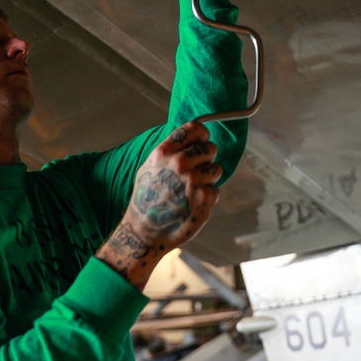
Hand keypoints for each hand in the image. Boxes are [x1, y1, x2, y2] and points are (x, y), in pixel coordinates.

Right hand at [97, 122, 222, 289]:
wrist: (143, 231)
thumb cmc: (147, 199)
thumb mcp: (149, 167)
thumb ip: (169, 151)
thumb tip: (189, 138)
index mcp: (164, 152)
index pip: (196, 129)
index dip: (202, 136)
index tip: (201, 143)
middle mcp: (179, 163)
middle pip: (210, 148)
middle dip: (206, 160)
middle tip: (194, 175)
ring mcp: (193, 180)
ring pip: (217, 169)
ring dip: (208, 180)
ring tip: (190, 192)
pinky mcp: (204, 198)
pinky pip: (216, 190)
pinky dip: (208, 198)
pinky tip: (192, 205)